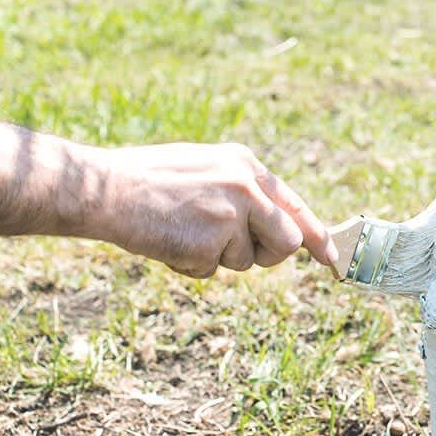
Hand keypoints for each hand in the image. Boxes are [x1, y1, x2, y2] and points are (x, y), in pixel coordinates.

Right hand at [97, 142, 337, 277]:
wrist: (104, 188)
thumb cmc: (149, 181)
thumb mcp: (206, 170)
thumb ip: (242, 194)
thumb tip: (276, 229)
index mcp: (246, 165)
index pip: (296, 206)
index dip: (318, 237)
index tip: (331, 259)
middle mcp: (247, 185)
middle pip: (288, 242)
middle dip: (265, 255)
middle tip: (228, 246)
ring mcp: (232, 212)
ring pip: (248, 261)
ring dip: (219, 258)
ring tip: (184, 231)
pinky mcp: (212, 239)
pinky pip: (214, 271)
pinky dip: (193, 265)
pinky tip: (170, 241)